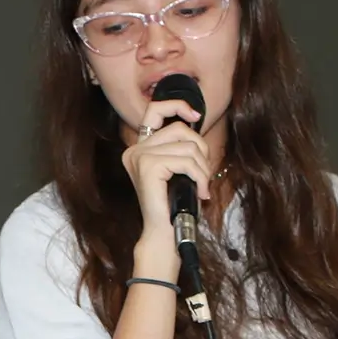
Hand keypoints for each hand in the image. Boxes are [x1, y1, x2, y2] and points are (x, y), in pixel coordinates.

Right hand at [121, 96, 209, 247]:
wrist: (165, 233)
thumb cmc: (175, 204)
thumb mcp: (177, 169)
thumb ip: (180, 147)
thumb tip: (195, 122)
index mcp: (139, 149)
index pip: (154, 110)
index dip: (176, 105)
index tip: (195, 115)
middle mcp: (134, 150)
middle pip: (180, 130)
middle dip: (201, 149)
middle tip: (202, 173)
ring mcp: (139, 157)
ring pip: (188, 147)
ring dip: (203, 168)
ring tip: (201, 187)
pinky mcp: (148, 166)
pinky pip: (187, 161)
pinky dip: (200, 177)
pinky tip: (200, 192)